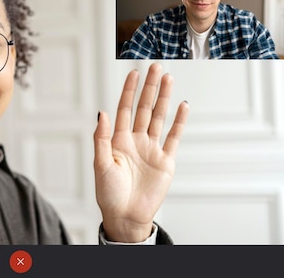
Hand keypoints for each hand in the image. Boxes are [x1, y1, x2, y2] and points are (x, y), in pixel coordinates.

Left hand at [93, 63, 188, 241]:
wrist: (126, 216)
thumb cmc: (109, 194)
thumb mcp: (101, 164)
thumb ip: (102, 138)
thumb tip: (101, 113)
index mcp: (118, 140)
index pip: (125, 109)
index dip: (129, 91)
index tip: (133, 73)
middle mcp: (136, 141)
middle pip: (144, 108)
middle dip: (149, 88)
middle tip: (155, 67)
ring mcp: (152, 149)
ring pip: (159, 118)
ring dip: (164, 99)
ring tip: (169, 79)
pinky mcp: (166, 161)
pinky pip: (173, 137)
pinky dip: (178, 122)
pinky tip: (182, 106)